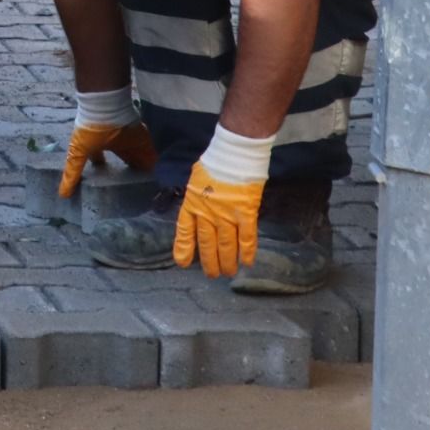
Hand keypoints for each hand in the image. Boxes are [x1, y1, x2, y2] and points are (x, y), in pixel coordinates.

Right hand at [58, 119, 156, 198]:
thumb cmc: (89, 131)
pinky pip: (152, 157)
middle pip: (121, 160)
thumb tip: (62, 195)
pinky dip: (154, 166)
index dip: (101, 170)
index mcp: (98, 145)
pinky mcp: (145, 142)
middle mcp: (115, 143)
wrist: (106, 109)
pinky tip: (158, 178)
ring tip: (145, 188)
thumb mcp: (77, 153)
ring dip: (140, 170)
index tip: (103, 184)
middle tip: (129, 189)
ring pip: (138, 160)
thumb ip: (72, 173)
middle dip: (125, 172)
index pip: (100, 160)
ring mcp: (131, 142)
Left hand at [173, 126, 271, 277]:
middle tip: (211, 275)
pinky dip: (246, 251)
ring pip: (226, 245)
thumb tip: (198, 207)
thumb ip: (197, 196)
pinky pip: (246, 237)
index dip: (184, 247)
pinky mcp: (246, 214)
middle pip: (207, 242)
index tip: (182, 262)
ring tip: (227, 273)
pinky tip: (247, 262)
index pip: (185, 230)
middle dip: (209, 261)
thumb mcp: (197, 179)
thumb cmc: (215, 162)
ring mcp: (227, 215)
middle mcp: (208, 213)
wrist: (235, 154)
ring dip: (227, 261)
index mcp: (193, 203)